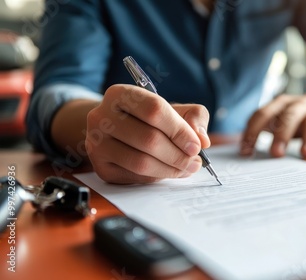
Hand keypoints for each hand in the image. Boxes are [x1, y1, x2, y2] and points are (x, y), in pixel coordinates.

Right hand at [85, 84, 209, 183]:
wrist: (120, 130)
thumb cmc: (151, 119)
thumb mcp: (176, 109)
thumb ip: (195, 117)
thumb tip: (202, 139)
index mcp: (120, 94)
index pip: (154, 110)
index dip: (179, 130)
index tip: (196, 145)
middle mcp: (102, 117)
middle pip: (148, 139)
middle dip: (178, 155)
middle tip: (194, 161)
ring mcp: (97, 143)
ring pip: (141, 162)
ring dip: (170, 169)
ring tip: (186, 168)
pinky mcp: (100, 166)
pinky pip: (134, 177)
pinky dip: (156, 177)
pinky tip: (167, 171)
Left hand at [240, 94, 305, 157]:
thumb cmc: (295, 118)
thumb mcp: (279, 118)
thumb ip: (264, 131)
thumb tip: (245, 153)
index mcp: (280, 104)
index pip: (262, 114)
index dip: (253, 132)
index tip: (246, 152)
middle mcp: (299, 106)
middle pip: (289, 117)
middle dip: (282, 134)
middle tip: (276, 153)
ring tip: (305, 154)